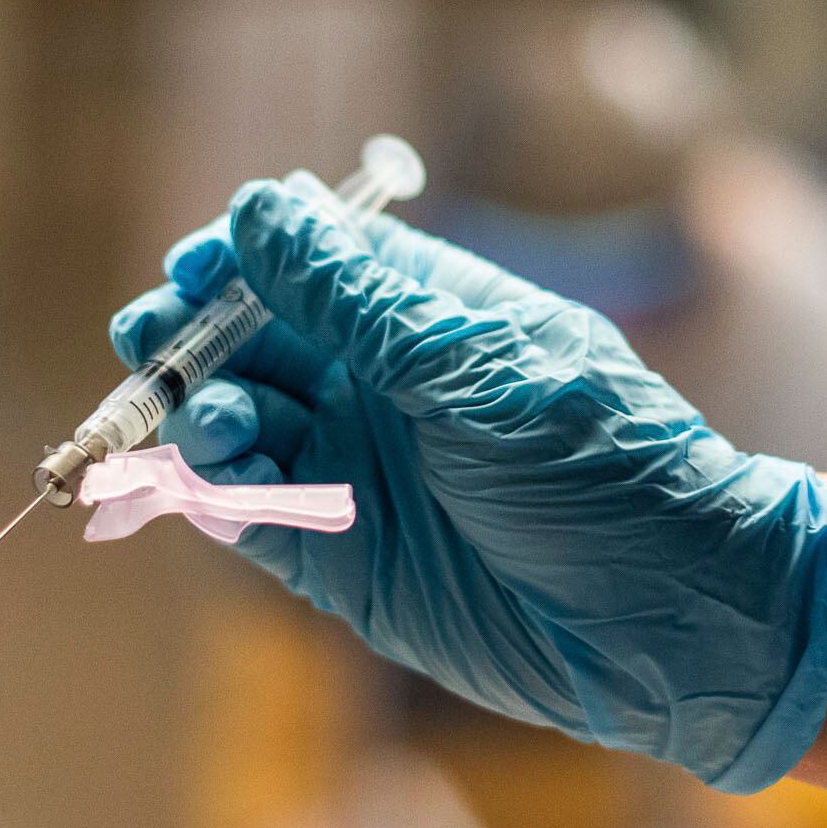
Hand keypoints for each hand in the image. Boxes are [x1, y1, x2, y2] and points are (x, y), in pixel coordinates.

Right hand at [113, 178, 826, 792]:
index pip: (308, 263)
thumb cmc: (603, 468)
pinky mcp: (343, 562)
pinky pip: (251, 514)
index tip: (197, 264)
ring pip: (238, 427)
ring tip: (218, 423)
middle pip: (251, 341)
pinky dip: (215, 493)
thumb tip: (262, 210)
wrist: (672, 616)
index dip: (242, 258)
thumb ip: (359, 303)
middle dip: (193, 334)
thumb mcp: (477, 370)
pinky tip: (212, 480)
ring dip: (203, 414)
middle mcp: (382, 389)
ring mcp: (358, 473)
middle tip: (154, 337)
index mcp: (427, 319)